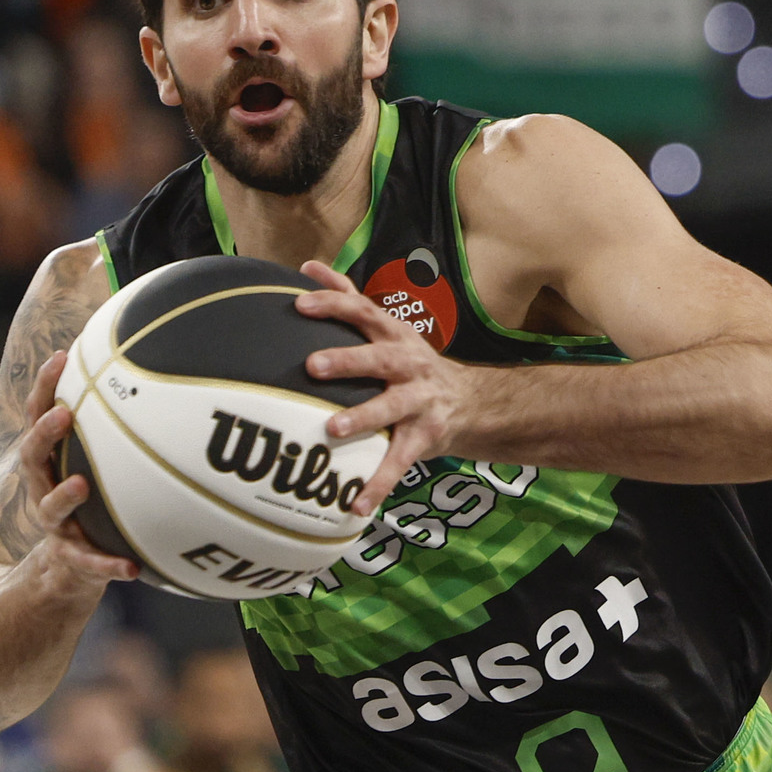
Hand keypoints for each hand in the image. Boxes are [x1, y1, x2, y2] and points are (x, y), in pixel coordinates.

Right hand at [15, 348, 141, 590]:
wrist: (70, 568)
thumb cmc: (90, 504)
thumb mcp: (93, 466)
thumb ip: (112, 432)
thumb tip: (154, 377)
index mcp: (48, 464)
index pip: (38, 418)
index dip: (45, 388)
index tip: (62, 357)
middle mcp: (44, 490)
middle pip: (32, 457)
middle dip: (45, 433)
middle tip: (64, 414)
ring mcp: (56, 526)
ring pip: (50, 509)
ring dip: (64, 495)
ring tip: (81, 484)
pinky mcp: (74, 559)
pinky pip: (90, 563)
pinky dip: (109, 564)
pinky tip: (132, 569)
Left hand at [294, 261, 473, 512]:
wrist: (471, 403)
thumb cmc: (410, 363)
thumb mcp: (387, 328)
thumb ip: (349, 298)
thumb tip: (308, 266)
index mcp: (395, 336)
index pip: (363, 311)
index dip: (333, 304)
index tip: (301, 304)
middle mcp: (409, 364)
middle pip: (380, 358)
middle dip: (349, 360)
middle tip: (313, 365)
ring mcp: (419, 402)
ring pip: (391, 409)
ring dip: (363, 418)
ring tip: (333, 430)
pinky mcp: (424, 438)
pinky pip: (399, 462)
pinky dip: (378, 484)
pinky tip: (356, 506)